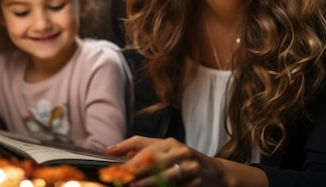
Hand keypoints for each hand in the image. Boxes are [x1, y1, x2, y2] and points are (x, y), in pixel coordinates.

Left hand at [105, 136, 224, 186]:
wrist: (216, 173)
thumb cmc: (184, 160)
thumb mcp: (165, 149)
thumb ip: (139, 148)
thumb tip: (110, 150)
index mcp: (171, 143)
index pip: (145, 149)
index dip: (128, 160)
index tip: (114, 170)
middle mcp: (181, 153)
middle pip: (153, 162)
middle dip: (134, 173)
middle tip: (122, 180)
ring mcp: (190, 169)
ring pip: (163, 178)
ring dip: (146, 184)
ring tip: (134, 186)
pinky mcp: (197, 184)